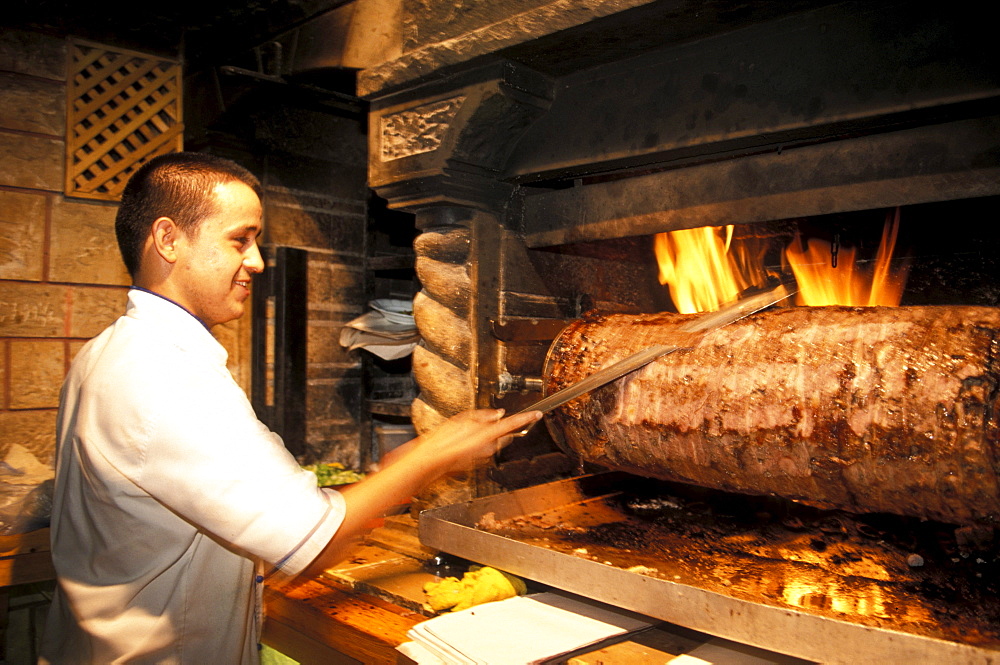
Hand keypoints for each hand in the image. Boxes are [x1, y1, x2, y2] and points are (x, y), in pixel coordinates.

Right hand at [402, 408, 542, 475]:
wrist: (430, 462)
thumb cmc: (442, 441)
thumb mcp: (462, 419)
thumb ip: (483, 415)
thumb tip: (497, 414)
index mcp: (486, 435)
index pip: (512, 424)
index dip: (526, 418)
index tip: (538, 414)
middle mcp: (489, 448)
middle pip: (504, 435)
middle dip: (501, 429)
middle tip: (486, 422)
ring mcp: (484, 458)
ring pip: (493, 443)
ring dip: (487, 436)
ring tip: (467, 433)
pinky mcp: (478, 463)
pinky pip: (483, 451)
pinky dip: (478, 445)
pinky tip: (463, 442)